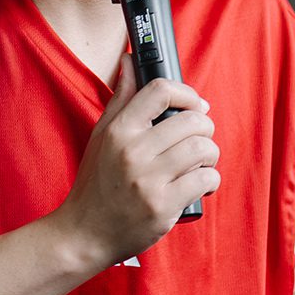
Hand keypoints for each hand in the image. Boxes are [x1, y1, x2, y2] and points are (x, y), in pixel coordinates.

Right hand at [49, 62, 219, 268]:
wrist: (84, 233)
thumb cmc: (95, 183)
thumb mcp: (101, 136)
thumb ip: (120, 99)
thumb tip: (130, 61)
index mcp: (119, 130)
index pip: (160, 90)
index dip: (186, 93)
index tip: (194, 104)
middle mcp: (133, 151)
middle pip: (191, 120)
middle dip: (205, 127)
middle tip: (199, 137)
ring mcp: (149, 180)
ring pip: (203, 148)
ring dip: (209, 154)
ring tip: (200, 162)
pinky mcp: (163, 206)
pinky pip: (205, 179)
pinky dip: (210, 179)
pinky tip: (200, 183)